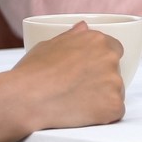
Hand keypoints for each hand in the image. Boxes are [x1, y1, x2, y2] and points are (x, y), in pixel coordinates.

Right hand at [2, 23, 125, 130]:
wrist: (26, 99)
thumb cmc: (32, 72)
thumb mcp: (48, 45)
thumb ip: (71, 36)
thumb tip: (83, 27)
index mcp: (97, 40)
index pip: (113, 49)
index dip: (100, 62)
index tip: (88, 72)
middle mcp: (110, 58)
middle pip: (115, 71)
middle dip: (101, 80)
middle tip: (78, 90)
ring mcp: (114, 82)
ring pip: (115, 92)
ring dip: (101, 98)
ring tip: (76, 103)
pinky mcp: (113, 106)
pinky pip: (115, 111)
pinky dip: (102, 115)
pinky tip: (82, 114)